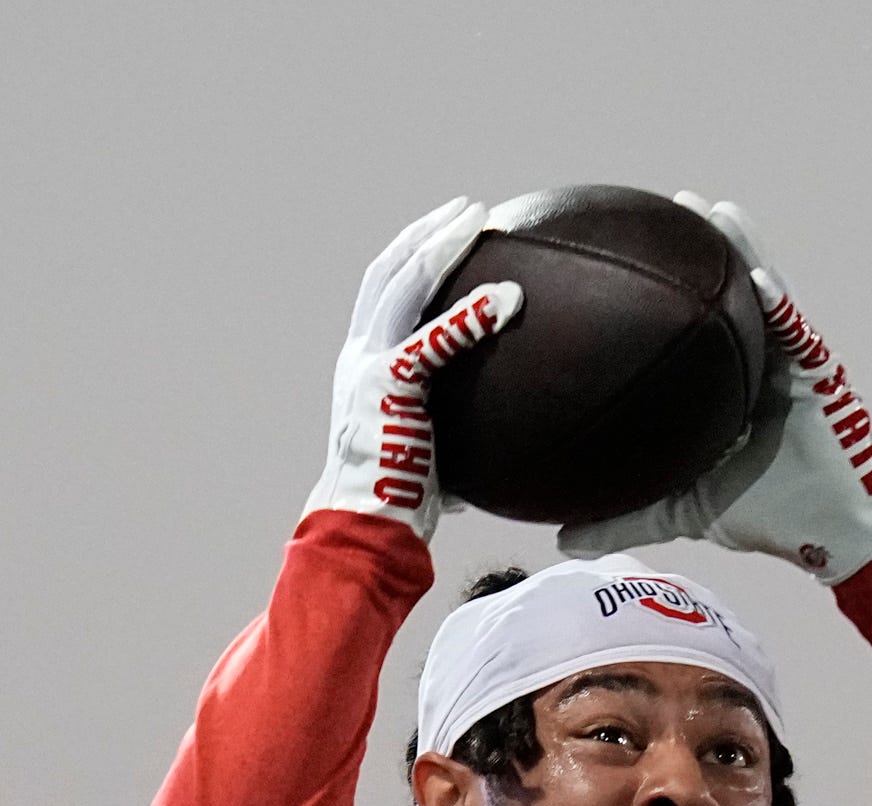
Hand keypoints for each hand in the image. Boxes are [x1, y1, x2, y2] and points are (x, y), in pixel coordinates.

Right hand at [306, 198, 522, 543]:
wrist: (362, 529)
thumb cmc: (398, 503)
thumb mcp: (433, 454)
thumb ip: (457, 428)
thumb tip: (512, 438)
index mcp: (365, 366)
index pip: (386, 294)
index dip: (415, 257)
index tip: (450, 235)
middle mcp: (360, 356)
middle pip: (389, 272)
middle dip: (428, 233)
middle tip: (470, 210)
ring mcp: (369, 366)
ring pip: (404, 284)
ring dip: (442, 246)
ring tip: (481, 222)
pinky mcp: (387, 385)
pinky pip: (434, 338)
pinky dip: (469, 315)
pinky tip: (507, 299)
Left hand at [561, 197, 871, 583]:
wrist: (832, 531)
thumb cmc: (767, 514)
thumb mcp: (680, 514)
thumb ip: (624, 521)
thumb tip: (560, 538)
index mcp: (723, 381)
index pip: (687, 326)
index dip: (661, 290)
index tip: (618, 257)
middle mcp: (755, 360)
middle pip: (722, 294)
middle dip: (695, 248)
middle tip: (660, 207)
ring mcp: (789, 360)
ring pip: (763, 292)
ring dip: (740, 247)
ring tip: (710, 210)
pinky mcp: (821, 372)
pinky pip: (797, 330)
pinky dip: (780, 302)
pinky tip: (758, 276)